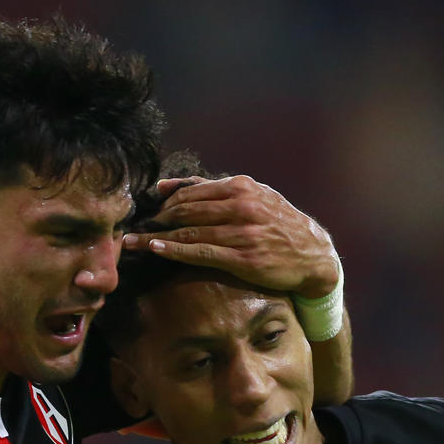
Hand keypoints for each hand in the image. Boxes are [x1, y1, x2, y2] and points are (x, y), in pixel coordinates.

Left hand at [123, 176, 338, 297]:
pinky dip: (176, 250)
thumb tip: (165, 186)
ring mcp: (242, 232)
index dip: (162, 204)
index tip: (142, 213)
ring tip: (131, 243)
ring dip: (156, 237)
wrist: (313, 254)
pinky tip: (156, 250)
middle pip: (185, 210)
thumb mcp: (252, 197)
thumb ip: (210, 189)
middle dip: (153, 220)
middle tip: (130, 228)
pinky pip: (202, 252)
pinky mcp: (243, 258)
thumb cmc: (278, 225)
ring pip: (189, 231)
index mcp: (240, 187)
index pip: (190, 192)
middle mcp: (241, 206)